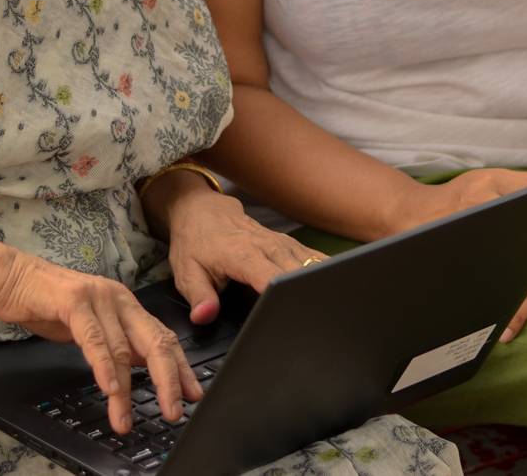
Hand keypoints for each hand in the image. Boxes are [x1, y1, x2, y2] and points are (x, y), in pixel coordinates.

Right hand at [0, 248, 200, 434]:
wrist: (12, 277)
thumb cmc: (48, 303)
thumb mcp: (91, 325)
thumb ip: (115, 342)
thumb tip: (139, 368)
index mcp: (127, 306)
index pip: (163, 338)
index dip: (180, 368)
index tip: (192, 394)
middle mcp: (119, 300)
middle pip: (155, 342)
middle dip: (169, 380)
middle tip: (174, 410)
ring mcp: (99, 298)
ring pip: (123, 349)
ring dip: (126, 390)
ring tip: (125, 418)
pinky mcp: (75, 301)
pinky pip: (94, 339)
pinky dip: (104, 366)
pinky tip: (110, 388)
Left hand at [153, 181, 325, 322]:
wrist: (201, 210)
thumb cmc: (195, 242)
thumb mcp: (186, 272)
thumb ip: (199, 296)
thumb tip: (204, 316)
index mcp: (241, 255)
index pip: (268, 276)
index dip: (282, 295)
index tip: (294, 312)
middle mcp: (265, 246)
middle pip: (296, 271)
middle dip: (310, 293)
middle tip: (325, 317)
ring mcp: (280, 242)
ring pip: (309, 262)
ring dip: (322, 280)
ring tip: (340, 301)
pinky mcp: (287, 243)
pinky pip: (311, 255)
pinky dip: (324, 268)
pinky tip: (338, 282)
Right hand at [406, 168, 526, 341]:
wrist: (408, 215)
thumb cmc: (454, 199)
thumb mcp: (485, 182)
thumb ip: (517, 187)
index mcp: (493, 179)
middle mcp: (482, 197)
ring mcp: (471, 220)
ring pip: (517, 240)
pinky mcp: (462, 246)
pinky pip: (495, 260)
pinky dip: (517, 271)